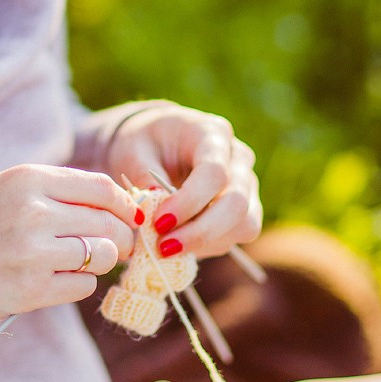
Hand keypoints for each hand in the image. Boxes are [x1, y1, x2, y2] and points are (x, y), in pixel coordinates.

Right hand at [0, 164, 141, 323]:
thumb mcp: (7, 187)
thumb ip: (58, 188)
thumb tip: (119, 202)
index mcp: (28, 179)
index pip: (101, 188)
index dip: (124, 204)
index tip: (130, 215)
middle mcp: (33, 212)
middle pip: (108, 223)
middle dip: (122, 236)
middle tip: (120, 245)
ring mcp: (33, 253)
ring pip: (102, 254)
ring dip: (101, 260)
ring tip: (82, 260)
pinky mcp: (32, 290)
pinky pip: (83, 285)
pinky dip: (79, 283)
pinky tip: (58, 277)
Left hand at [104, 102, 262, 259]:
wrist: (156, 144)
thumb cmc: (144, 143)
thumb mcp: (133, 150)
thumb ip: (142, 176)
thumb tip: (152, 207)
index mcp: (212, 134)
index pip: (214, 172)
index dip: (189, 203)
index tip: (158, 223)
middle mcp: (238, 158)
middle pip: (237, 202)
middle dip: (200, 232)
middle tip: (163, 247)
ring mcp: (247, 183)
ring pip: (244, 224)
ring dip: (206, 243)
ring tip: (168, 247)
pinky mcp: (246, 207)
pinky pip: (239, 233)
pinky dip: (211, 245)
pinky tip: (180, 244)